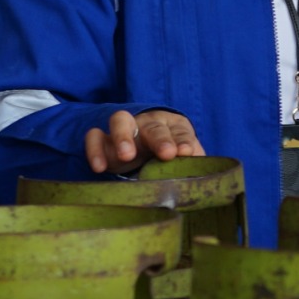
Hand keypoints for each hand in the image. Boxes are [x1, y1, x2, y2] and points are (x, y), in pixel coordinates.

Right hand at [84, 109, 201, 172]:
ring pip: (120, 121)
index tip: (186, 152)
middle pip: (154, 127)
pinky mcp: (102, 139)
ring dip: (124, 136)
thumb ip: (193, 164)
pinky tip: (99, 168)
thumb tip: (204, 178)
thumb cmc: (167, 154)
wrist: (140, 148)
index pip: (180, 131)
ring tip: (127, 155)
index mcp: (172, 127)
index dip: (183, 141)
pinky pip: (94, 137)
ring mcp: (124, 129)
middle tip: (167, 153)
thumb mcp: (181, 157)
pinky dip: (95, 149)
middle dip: (160, 139)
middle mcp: (148, 124)